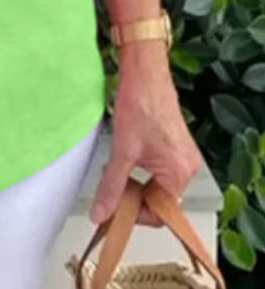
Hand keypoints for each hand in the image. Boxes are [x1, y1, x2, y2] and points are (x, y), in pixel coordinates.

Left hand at [90, 41, 201, 226]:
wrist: (145, 73)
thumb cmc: (139, 104)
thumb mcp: (122, 151)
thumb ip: (111, 187)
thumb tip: (101, 214)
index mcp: (179, 174)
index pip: (160, 214)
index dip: (135, 215)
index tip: (113, 210)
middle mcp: (187, 168)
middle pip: (159, 200)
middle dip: (133, 196)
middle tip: (110, 187)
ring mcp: (183, 157)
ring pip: (157, 185)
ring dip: (135, 183)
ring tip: (116, 168)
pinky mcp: (176, 147)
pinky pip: (159, 171)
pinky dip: (141, 170)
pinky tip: (126, 157)